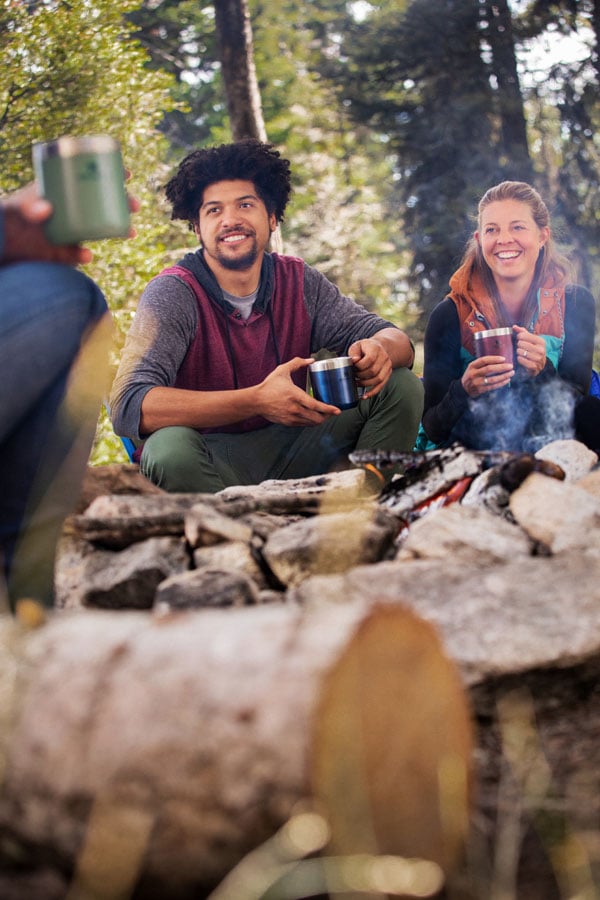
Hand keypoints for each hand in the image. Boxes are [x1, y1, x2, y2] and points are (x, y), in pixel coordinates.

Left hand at [1, 181, 139, 266]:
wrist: (4, 240)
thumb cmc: (11, 216)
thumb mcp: (22, 206)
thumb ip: (31, 207)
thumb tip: (45, 210)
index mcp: (66, 193)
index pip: (92, 179)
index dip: (111, 174)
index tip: (126, 172)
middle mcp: (73, 210)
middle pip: (105, 203)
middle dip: (124, 202)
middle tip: (135, 205)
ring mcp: (71, 230)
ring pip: (100, 228)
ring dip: (119, 228)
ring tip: (131, 232)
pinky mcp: (64, 250)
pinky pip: (78, 254)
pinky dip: (82, 256)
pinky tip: (87, 256)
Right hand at [256, 357, 339, 425]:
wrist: (256, 401)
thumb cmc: (269, 386)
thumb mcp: (282, 371)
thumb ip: (297, 363)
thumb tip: (310, 360)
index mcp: (295, 396)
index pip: (316, 405)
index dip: (328, 409)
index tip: (337, 410)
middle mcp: (294, 409)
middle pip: (316, 418)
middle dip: (327, 416)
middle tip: (332, 412)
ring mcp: (291, 417)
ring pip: (311, 423)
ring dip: (320, 420)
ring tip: (325, 415)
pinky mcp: (288, 423)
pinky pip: (304, 425)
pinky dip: (310, 422)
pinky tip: (313, 417)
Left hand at [348, 337, 392, 398]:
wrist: (378, 347)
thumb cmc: (364, 348)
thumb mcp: (357, 346)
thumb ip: (354, 353)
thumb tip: (354, 361)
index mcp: (376, 348)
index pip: (369, 359)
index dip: (359, 366)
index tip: (352, 367)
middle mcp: (384, 357)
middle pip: (373, 371)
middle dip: (360, 376)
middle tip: (353, 376)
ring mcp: (388, 366)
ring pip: (378, 379)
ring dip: (365, 384)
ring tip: (356, 383)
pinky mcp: (388, 374)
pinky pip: (381, 385)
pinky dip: (372, 392)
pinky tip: (364, 396)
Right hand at [461, 356, 513, 397]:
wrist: (463, 389)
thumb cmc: (472, 375)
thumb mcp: (473, 367)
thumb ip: (483, 364)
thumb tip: (500, 360)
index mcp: (472, 366)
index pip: (484, 360)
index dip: (494, 359)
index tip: (504, 359)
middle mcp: (473, 374)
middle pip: (489, 369)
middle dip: (501, 367)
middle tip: (511, 366)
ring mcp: (477, 382)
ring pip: (492, 379)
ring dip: (504, 376)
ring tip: (511, 373)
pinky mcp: (480, 390)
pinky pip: (493, 386)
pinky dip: (501, 383)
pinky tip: (507, 380)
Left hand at [513, 326, 546, 376]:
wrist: (539, 364)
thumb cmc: (533, 350)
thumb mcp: (530, 340)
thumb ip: (523, 332)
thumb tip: (514, 326)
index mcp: (541, 341)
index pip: (523, 335)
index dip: (519, 337)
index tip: (520, 340)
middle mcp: (541, 349)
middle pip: (520, 343)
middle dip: (518, 345)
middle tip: (521, 347)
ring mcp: (538, 358)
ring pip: (520, 352)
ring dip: (518, 353)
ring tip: (521, 353)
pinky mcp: (534, 366)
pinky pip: (520, 360)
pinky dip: (519, 359)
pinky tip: (521, 358)